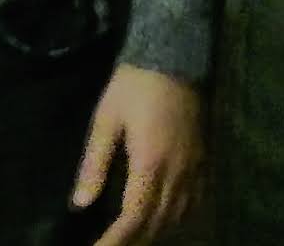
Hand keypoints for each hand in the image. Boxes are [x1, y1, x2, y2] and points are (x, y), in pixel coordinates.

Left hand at [71, 63, 204, 245]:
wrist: (174, 55)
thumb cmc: (134, 85)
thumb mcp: (106, 120)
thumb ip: (94, 164)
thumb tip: (80, 203)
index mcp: (149, 163)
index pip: (133, 218)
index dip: (116, 242)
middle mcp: (176, 172)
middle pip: (157, 223)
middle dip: (134, 241)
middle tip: (111, 245)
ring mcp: (194, 167)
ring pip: (178, 216)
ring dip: (156, 232)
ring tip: (133, 238)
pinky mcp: (203, 159)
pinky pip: (196, 201)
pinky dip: (180, 217)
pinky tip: (168, 219)